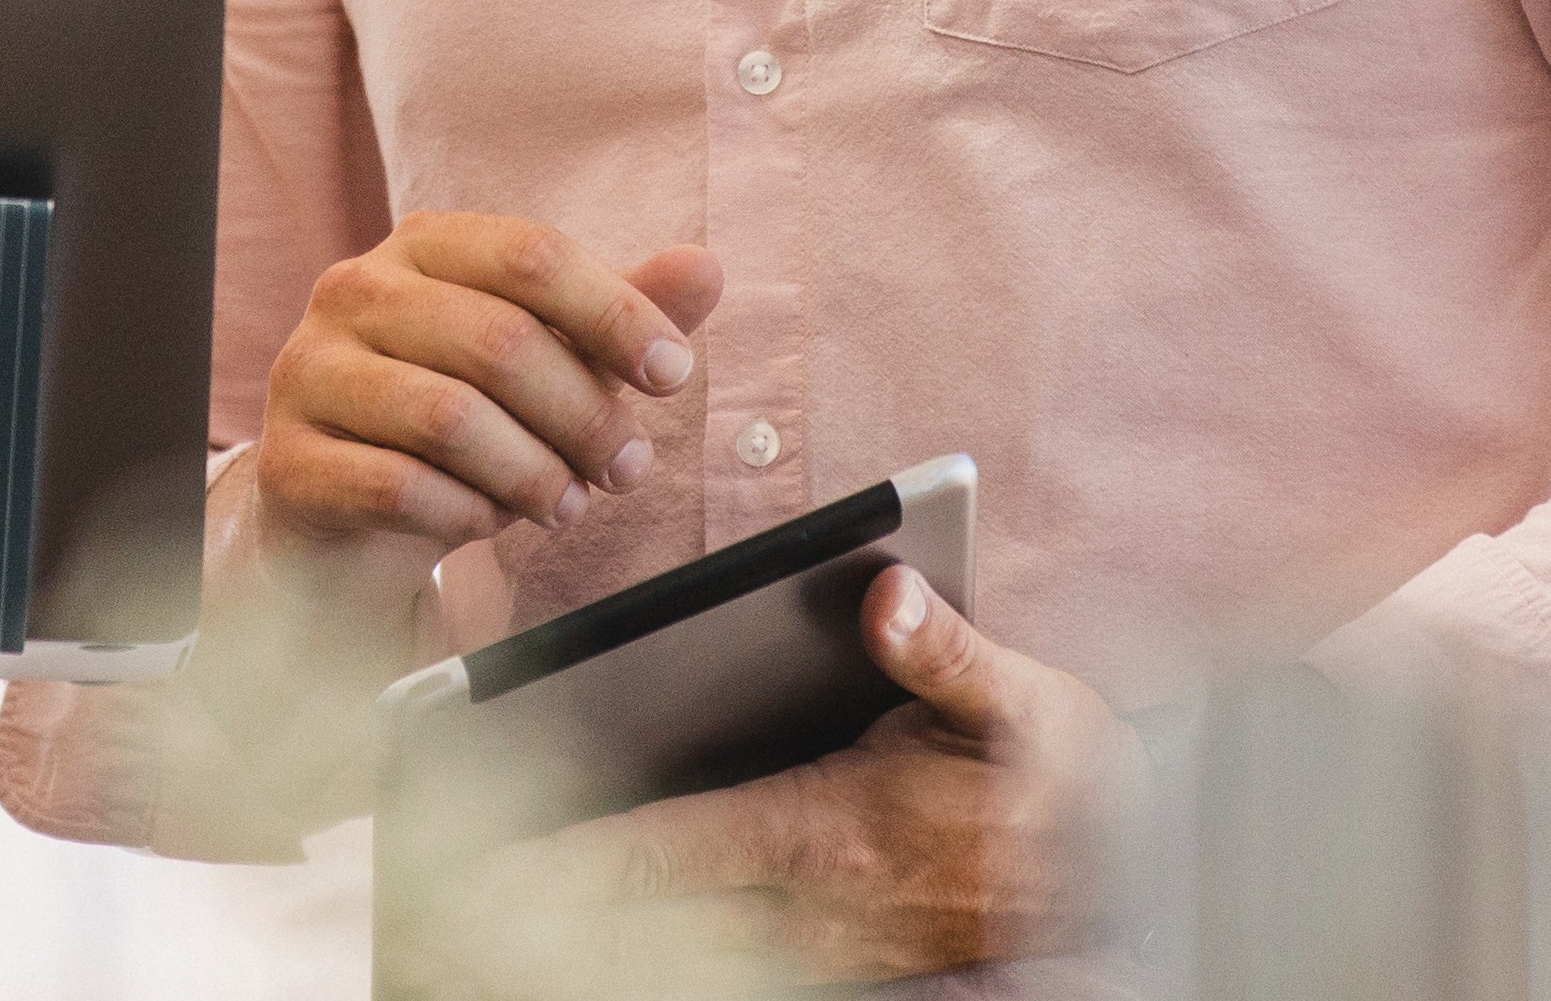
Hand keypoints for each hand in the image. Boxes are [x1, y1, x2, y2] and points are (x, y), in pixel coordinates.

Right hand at [247, 214, 727, 615]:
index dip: (615, 313)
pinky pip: (398, 487)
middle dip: (584, 415)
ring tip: (565, 504)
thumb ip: (617, 312)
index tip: (673, 374)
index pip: (530, 254)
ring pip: (449, 419)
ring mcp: (311, 372)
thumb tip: (704, 267)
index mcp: (423, 246)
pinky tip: (487, 523)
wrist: (348, 510)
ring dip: (531, 474)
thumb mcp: (546, 359)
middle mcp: (355, 291)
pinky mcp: (288, 459)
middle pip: (498, 341)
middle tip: (627, 468)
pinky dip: (466, 515)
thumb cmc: (459, 417)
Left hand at [450, 568, 1125, 986]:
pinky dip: (641, 951)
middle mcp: (802, 899)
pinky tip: (578, 938)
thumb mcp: (1024, 703)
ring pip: (663, 950)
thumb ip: (947, 653)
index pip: (659, 851)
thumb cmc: (1061, 777)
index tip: (468, 870)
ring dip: (572, 948)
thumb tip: (885, 591)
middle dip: (529, 920)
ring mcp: (812, 938)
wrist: (1125, 872)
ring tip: (468, 935)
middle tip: (425, 912)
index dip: (560, 867)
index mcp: (826, 831)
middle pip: (633, 918)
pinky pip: (710, 958)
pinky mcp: (826, 951)